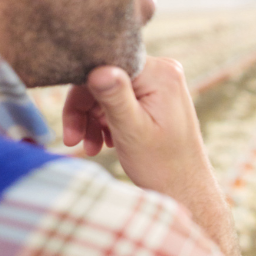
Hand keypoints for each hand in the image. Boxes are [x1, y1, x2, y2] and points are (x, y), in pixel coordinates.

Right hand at [62, 58, 222, 224]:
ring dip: (92, 120)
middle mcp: (163, 70)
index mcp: (160, 73)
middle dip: (84, 111)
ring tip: (91, 148)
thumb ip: (115, 97)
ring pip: (107, 92)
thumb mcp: (132, 130)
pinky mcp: (155, 97)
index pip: (104, 66)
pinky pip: (119, 100)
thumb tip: (97, 68)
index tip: (71, 126)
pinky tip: (104, 144)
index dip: (81, 93)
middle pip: (104, 78)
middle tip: (73, 141)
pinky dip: (106, 122)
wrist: (184, 189)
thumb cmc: (162, 165)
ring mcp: (160, 84)